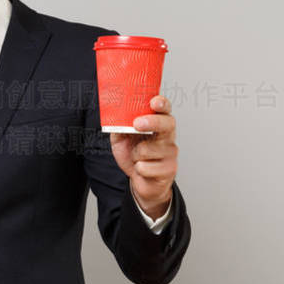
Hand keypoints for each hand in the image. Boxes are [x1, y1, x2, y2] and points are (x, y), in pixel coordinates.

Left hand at [109, 95, 177, 218]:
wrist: (141, 181)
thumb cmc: (134, 156)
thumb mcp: (121, 139)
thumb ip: (119, 126)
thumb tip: (113, 116)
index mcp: (158, 124)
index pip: (164, 110)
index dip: (161, 104)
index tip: (154, 101)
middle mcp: (167, 136)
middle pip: (166, 124)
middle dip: (152, 122)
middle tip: (137, 124)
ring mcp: (170, 152)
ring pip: (148, 149)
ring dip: (136, 155)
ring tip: (137, 157)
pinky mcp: (169, 169)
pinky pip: (147, 167)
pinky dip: (139, 169)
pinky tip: (142, 168)